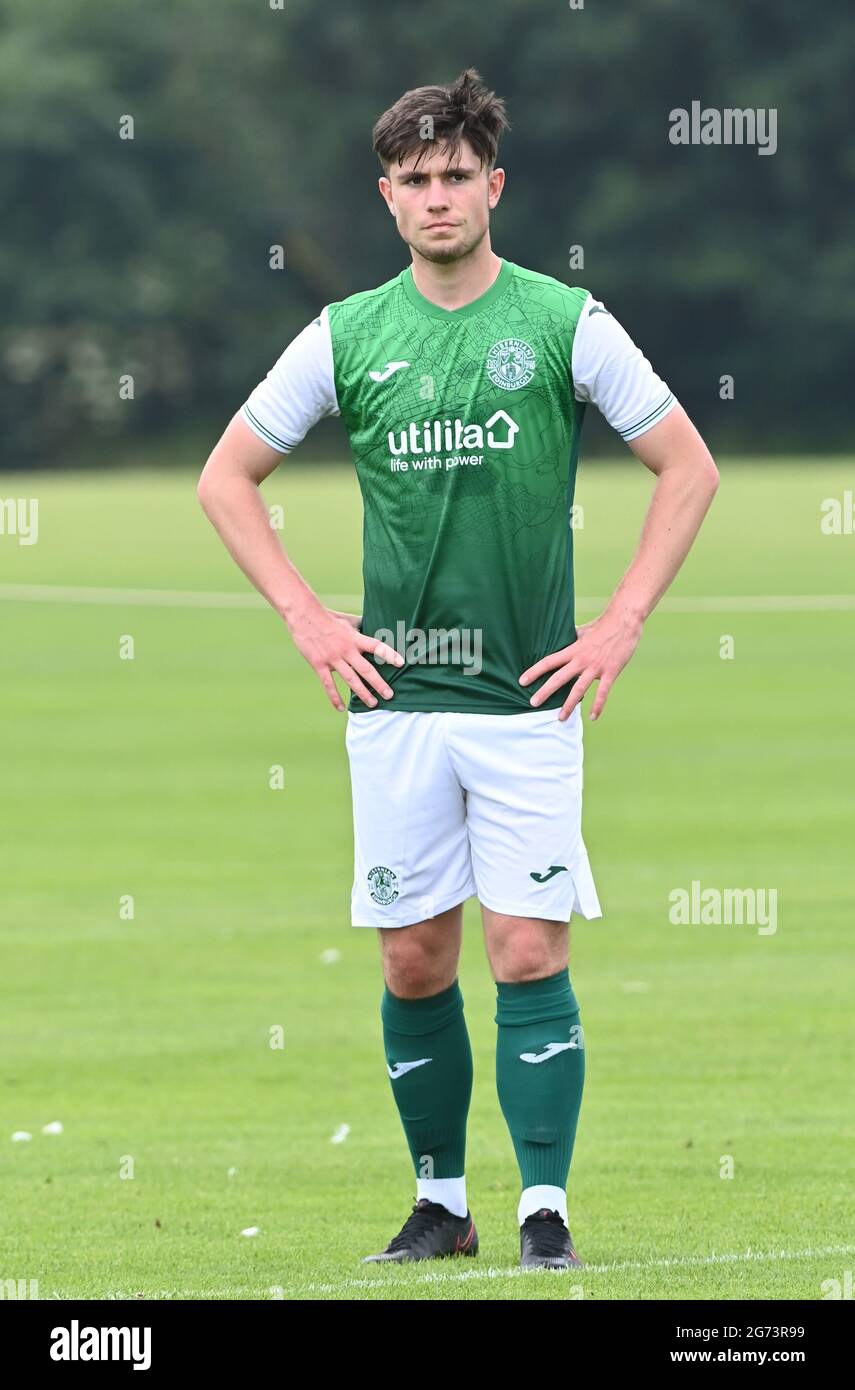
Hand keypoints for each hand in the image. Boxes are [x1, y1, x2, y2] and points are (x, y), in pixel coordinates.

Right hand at [287, 604, 403, 711]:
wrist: (305, 617)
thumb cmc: (328, 617)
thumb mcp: (348, 620)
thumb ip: (361, 626)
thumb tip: (372, 625)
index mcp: (355, 638)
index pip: (376, 646)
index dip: (389, 654)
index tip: (401, 663)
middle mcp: (346, 650)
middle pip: (366, 669)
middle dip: (379, 683)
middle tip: (390, 695)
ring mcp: (333, 659)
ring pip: (351, 679)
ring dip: (362, 693)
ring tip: (373, 704)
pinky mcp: (319, 664)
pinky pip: (328, 684)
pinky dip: (335, 697)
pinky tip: (341, 708)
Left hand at [518, 607, 642, 721]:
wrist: (624, 621)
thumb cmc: (603, 625)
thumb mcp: (583, 631)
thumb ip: (572, 637)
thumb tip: (563, 635)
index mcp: (573, 649)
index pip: (549, 662)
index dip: (534, 672)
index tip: (522, 681)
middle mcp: (581, 660)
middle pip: (559, 678)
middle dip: (545, 691)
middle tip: (533, 703)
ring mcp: (595, 667)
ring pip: (578, 689)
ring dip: (569, 705)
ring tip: (560, 718)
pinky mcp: (610, 672)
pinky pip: (603, 692)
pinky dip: (598, 705)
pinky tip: (593, 717)